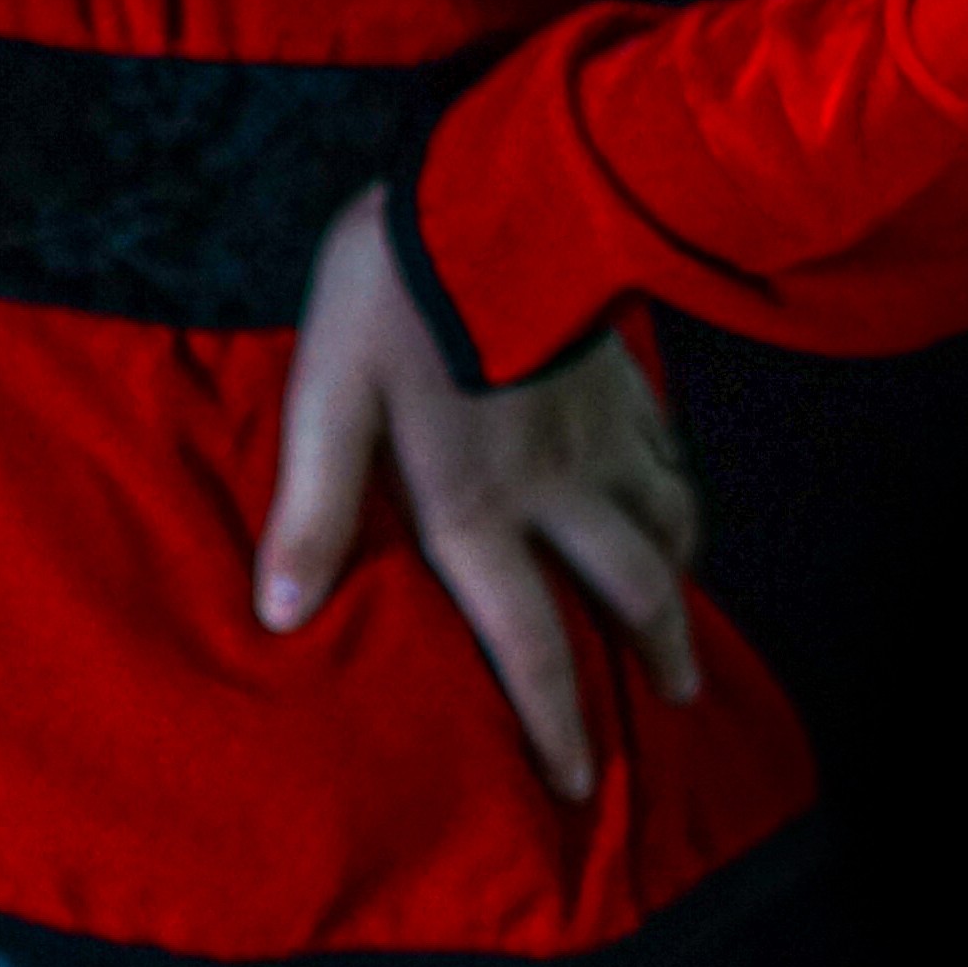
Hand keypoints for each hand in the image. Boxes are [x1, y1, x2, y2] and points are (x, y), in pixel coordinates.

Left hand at [256, 184, 702, 798]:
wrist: (497, 182)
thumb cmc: (395, 293)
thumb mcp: (328, 398)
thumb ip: (311, 507)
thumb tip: (280, 615)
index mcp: (481, 507)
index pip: (526, 640)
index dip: (552, 720)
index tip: (575, 784)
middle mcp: (559, 486)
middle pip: (626, 592)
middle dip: (652, 658)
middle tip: (677, 708)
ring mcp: (603, 428)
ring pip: (666, 525)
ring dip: (680, 583)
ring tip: (688, 622)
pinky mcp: (623, 372)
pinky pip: (671, 453)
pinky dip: (684, 494)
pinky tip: (680, 503)